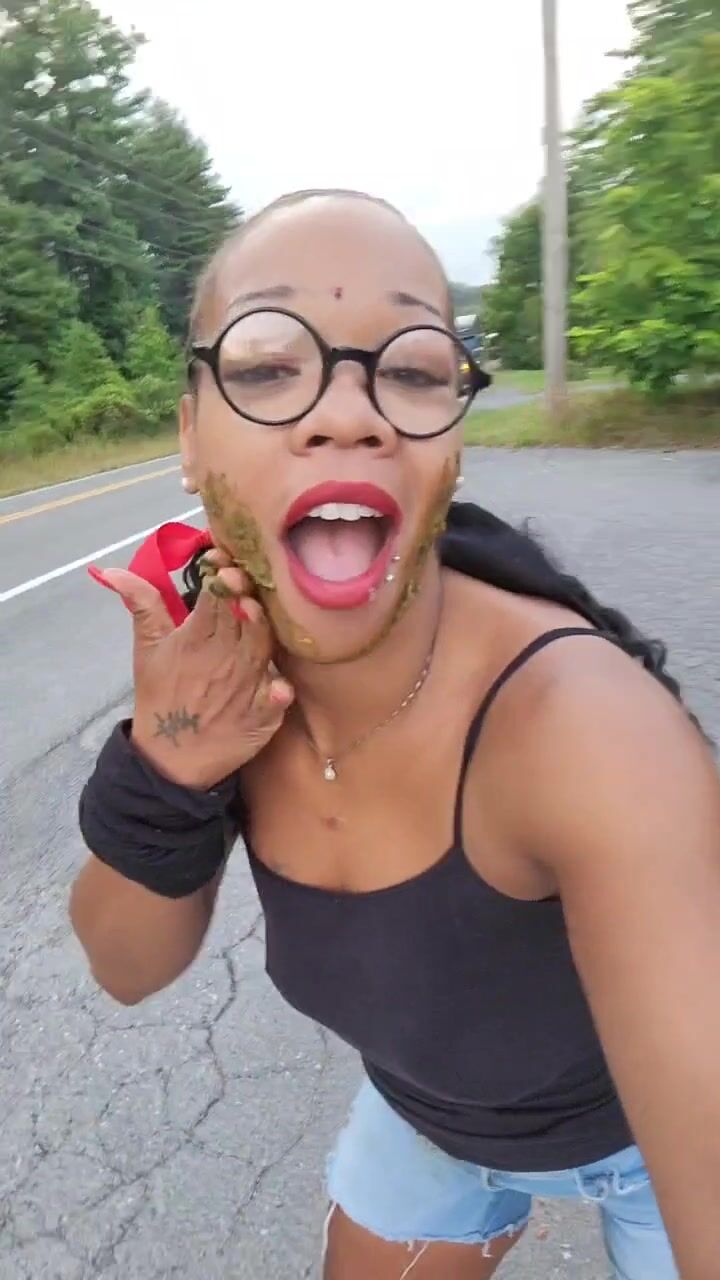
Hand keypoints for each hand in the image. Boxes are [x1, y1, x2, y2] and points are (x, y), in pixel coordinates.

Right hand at [89, 550, 292, 788]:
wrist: (170, 758)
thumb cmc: (161, 696)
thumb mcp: (146, 649)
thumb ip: (142, 604)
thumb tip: (113, 570)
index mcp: (193, 640)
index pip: (213, 597)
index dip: (222, 574)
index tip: (222, 561)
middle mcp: (221, 659)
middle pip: (243, 616)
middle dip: (244, 593)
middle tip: (244, 578)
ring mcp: (244, 688)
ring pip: (263, 647)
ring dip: (262, 628)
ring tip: (257, 611)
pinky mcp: (263, 715)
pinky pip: (277, 697)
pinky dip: (277, 691)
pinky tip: (279, 684)